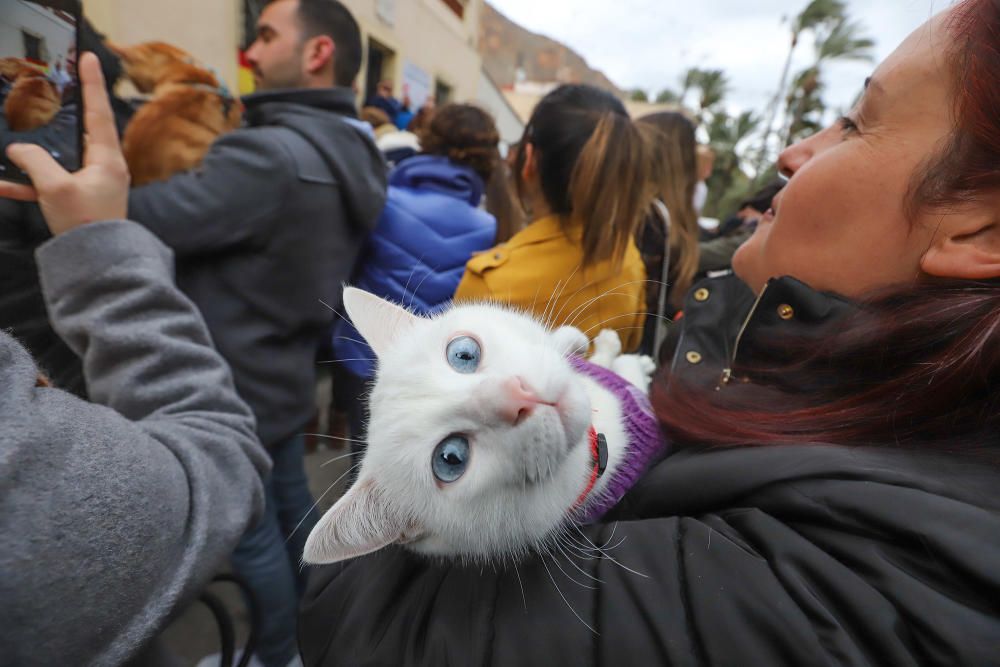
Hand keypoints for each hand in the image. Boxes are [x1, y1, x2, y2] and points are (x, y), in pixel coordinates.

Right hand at [0, 52, 128, 234]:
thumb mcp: (57, 188)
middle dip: (59, 114)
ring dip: (31, 155)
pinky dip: (27, 184)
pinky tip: (0, 184)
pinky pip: (49, 185)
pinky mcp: (78, 201)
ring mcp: (91, 184)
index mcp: (108, 159)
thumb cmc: (87, 224)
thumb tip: (19, 149)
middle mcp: (104, 168)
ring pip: (57, 159)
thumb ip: (35, 162)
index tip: (88, 58)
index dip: (92, 84)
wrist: (100, 265)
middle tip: (48, 90)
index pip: (99, 112)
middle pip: (78, 131)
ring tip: (10, 142)